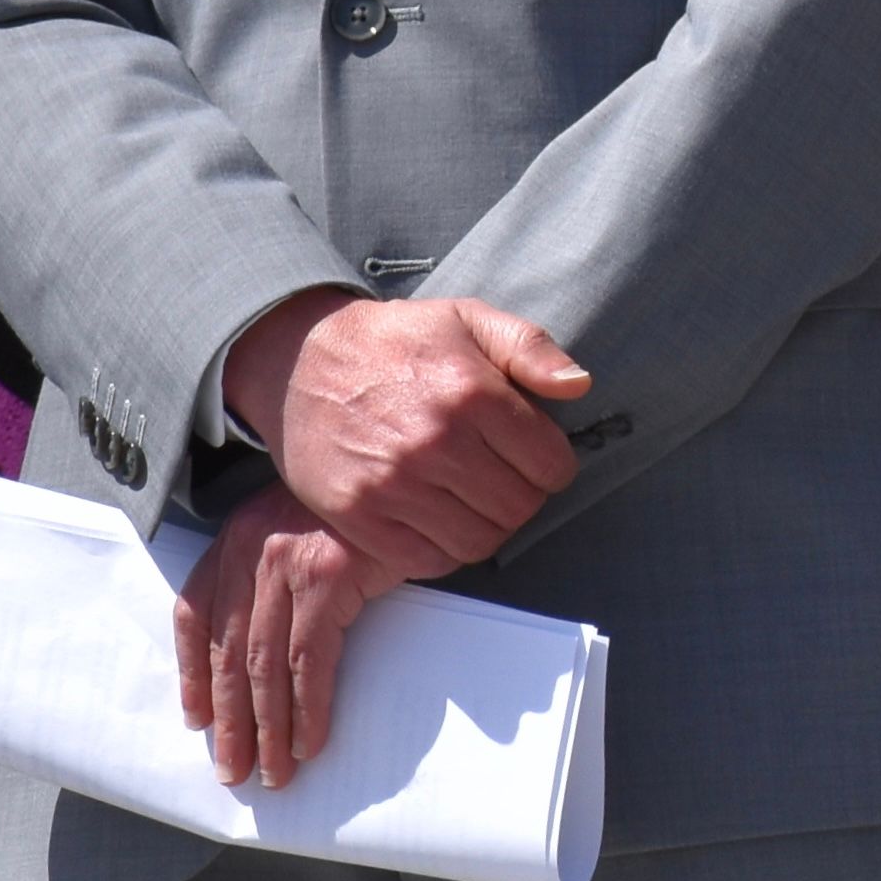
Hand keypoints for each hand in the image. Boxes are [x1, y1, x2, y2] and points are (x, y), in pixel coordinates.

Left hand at [171, 478, 394, 784]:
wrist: (416, 466)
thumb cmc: (367, 504)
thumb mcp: (305, 526)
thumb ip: (279, 572)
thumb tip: (271, 645)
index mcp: (238, 535)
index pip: (194, 613)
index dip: (192, 673)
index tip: (197, 718)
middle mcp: (251, 546)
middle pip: (227, 651)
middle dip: (229, 720)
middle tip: (234, 770)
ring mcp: (286, 560)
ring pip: (263, 665)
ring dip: (267, 729)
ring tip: (272, 773)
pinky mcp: (326, 576)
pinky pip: (308, 662)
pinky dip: (307, 710)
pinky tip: (309, 742)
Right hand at [218, 290, 594, 581]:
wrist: (301, 360)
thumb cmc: (396, 342)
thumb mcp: (468, 319)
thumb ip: (530, 348)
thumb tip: (579, 385)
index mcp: (471, 392)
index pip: (550, 465)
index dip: (552, 465)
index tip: (535, 459)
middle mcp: (435, 442)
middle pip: (518, 508)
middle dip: (523, 498)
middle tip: (504, 480)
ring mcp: (394, 484)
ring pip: (478, 542)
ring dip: (486, 527)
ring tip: (473, 500)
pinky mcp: (359, 516)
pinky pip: (428, 561)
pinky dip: (443, 548)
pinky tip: (437, 517)